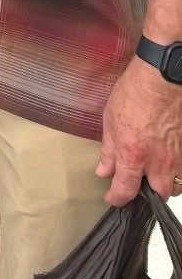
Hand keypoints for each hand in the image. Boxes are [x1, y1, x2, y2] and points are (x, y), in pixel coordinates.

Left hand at [96, 57, 181, 204]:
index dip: (117, 198)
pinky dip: (176, 171)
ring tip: (153, 174)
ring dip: (164, 184)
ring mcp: (177, 157)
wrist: (160, 80)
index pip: (126, 189)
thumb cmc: (133, 95)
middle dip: (148, 195)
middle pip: (158, 194)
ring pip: (176, 185)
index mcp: (133, 155)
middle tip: (137, 185)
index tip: (112, 199)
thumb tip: (103, 171)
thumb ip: (108, 151)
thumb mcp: (110, 121)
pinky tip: (166, 161)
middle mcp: (158, 162)